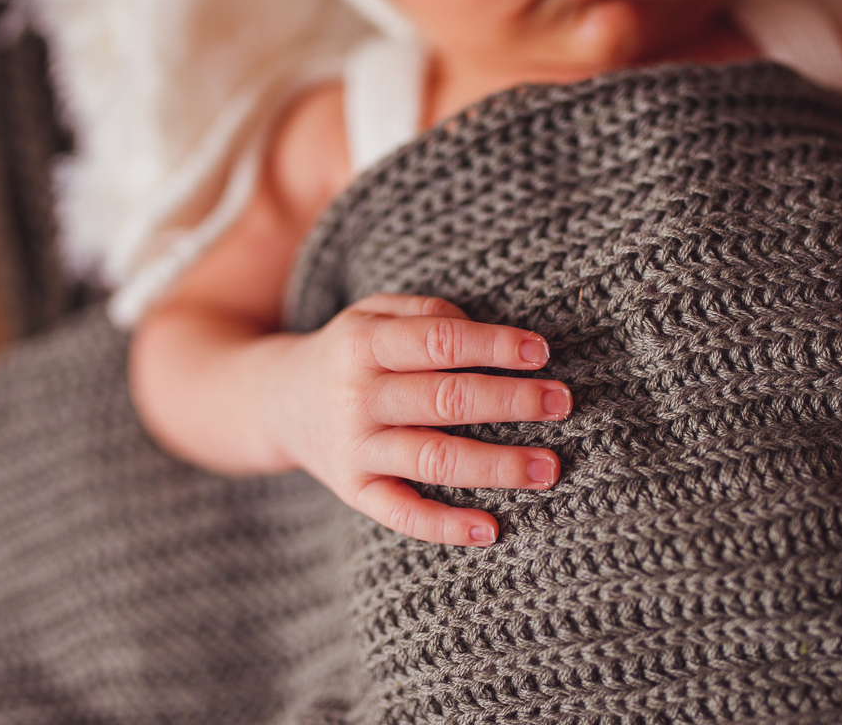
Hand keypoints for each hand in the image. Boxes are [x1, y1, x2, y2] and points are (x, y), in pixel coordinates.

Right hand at [268, 294, 570, 546]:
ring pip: (434, 459)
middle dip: (510, 402)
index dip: (493, 346)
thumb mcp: (372, 313)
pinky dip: (445, 526)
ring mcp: (355, 449)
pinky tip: (490, 529)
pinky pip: (401, 514)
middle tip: (562, 403)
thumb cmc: (349, 353)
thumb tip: (486, 333)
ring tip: (549, 467)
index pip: (439, 341)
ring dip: (496, 465)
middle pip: (445, 400)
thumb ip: (425, 312)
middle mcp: (357, 398)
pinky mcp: (355, 492)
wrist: (278, 402)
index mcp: (363, 343)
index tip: (542, 353)